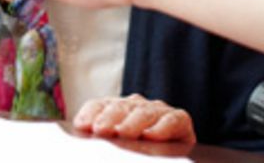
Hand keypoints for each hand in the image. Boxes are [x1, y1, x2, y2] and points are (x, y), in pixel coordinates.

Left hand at [73, 95, 195, 143]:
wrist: (168, 158)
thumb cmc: (136, 154)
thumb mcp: (117, 147)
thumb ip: (102, 144)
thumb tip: (85, 137)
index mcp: (115, 109)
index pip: (99, 106)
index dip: (90, 114)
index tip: (82, 126)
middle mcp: (135, 106)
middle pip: (119, 108)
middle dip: (109, 119)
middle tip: (101, 130)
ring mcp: (158, 111)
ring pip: (144, 113)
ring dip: (132, 123)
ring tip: (123, 133)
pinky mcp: (180, 119)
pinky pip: (172, 120)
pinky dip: (162, 127)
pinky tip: (152, 135)